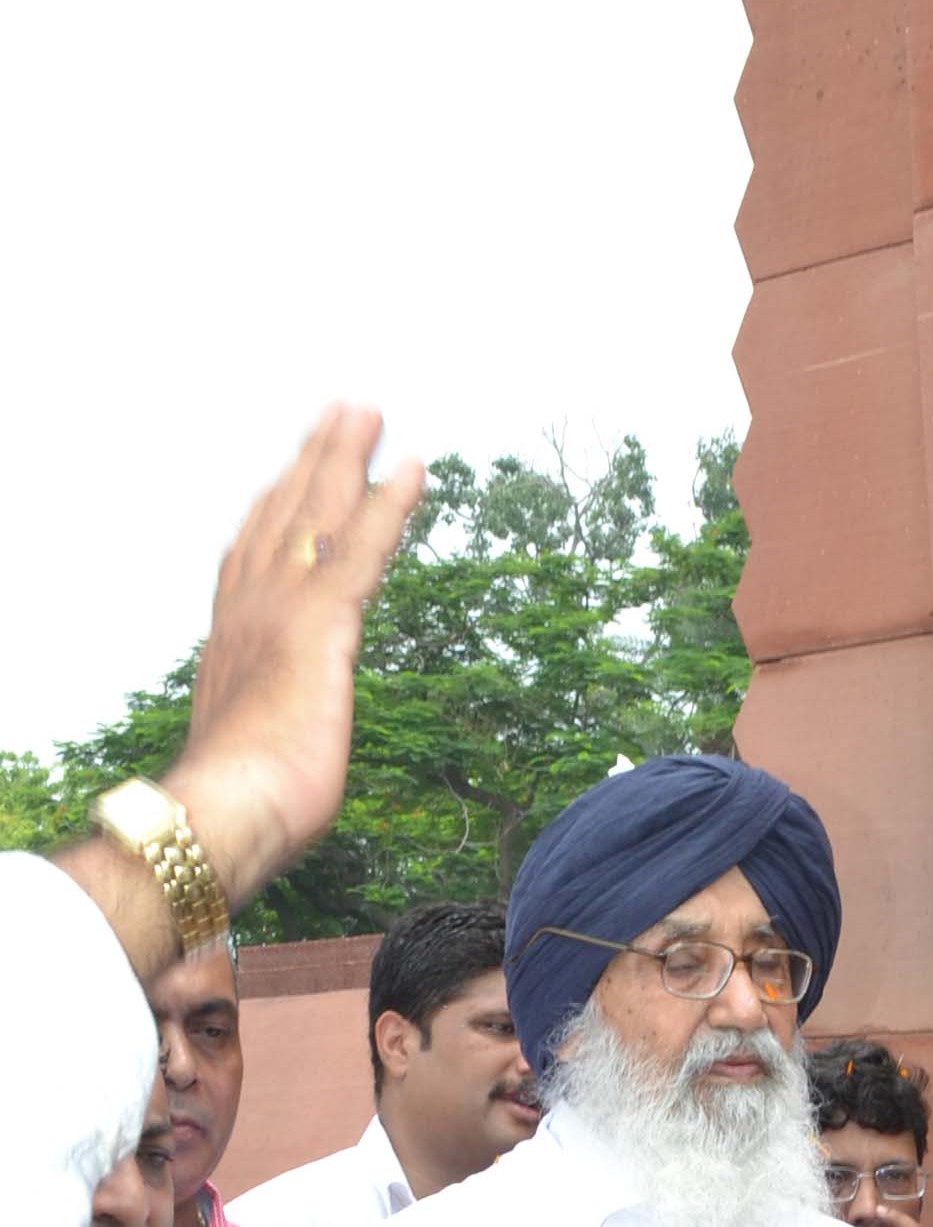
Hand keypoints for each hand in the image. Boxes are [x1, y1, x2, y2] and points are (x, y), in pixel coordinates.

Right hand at [166, 408, 425, 903]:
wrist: (223, 812)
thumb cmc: (235, 810)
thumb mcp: (248, 759)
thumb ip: (262, 737)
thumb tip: (267, 768)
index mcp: (231, 639)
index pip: (253, 557)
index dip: (274, 508)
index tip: (289, 473)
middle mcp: (250, 608)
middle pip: (284, 515)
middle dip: (314, 461)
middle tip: (340, 415)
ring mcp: (283, 610)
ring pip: (319, 513)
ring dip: (347, 457)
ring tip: (370, 413)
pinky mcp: (322, 623)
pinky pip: (363, 548)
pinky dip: (390, 504)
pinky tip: (414, 468)